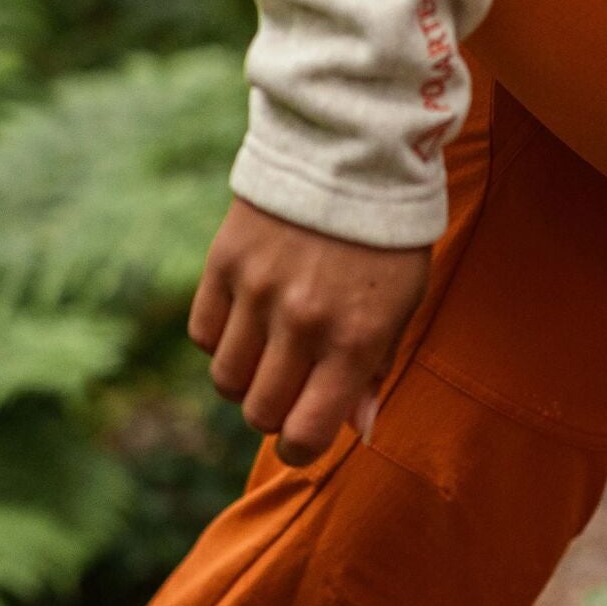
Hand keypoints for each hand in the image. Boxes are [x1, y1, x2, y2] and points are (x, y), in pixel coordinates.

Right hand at [188, 199, 430, 464]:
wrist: (350, 154)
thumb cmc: (386, 242)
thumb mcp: (402, 306)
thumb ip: (376, 369)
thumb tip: (358, 429)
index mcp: (355, 339)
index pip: (306, 433)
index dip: (301, 451)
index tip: (304, 440)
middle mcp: (302, 321)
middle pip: (260, 412)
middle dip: (274, 415)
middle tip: (291, 391)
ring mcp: (257, 292)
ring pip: (226, 379)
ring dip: (245, 380)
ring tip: (269, 355)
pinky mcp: (223, 263)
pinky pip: (204, 334)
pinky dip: (221, 341)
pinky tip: (247, 321)